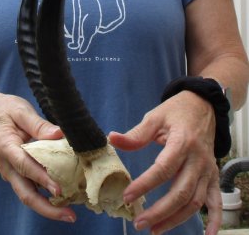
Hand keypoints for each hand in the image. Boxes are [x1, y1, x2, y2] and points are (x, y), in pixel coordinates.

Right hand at [0, 93, 75, 222]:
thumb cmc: (8, 111)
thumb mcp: (22, 111)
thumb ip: (39, 124)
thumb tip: (59, 134)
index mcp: (7, 147)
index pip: (25, 166)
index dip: (42, 179)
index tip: (58, 190)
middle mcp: (7, 165)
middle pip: (25, 193)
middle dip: (47, 208)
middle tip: (70, 216)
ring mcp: (11, 172)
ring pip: (28, 195)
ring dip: (47, 207)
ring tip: (69, 214)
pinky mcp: (17, 174)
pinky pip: (30, 188)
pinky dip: (45, 197)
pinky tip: (62, 200)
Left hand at [109, 90, 221, 234]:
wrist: (202, 106)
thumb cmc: (176, 112)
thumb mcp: (155, 117)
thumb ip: (135, 134)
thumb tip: (111, 139)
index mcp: (182, 142)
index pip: (163, 169)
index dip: (145, 185)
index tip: (127, 196)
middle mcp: (198, 159)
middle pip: (181, 192)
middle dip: (160, 211)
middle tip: (139, 222)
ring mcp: (208, 169)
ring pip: (196, 201)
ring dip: (177, 219)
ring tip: (155, 229)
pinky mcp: (213, 174)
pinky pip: (216, 200)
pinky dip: (215, 220)